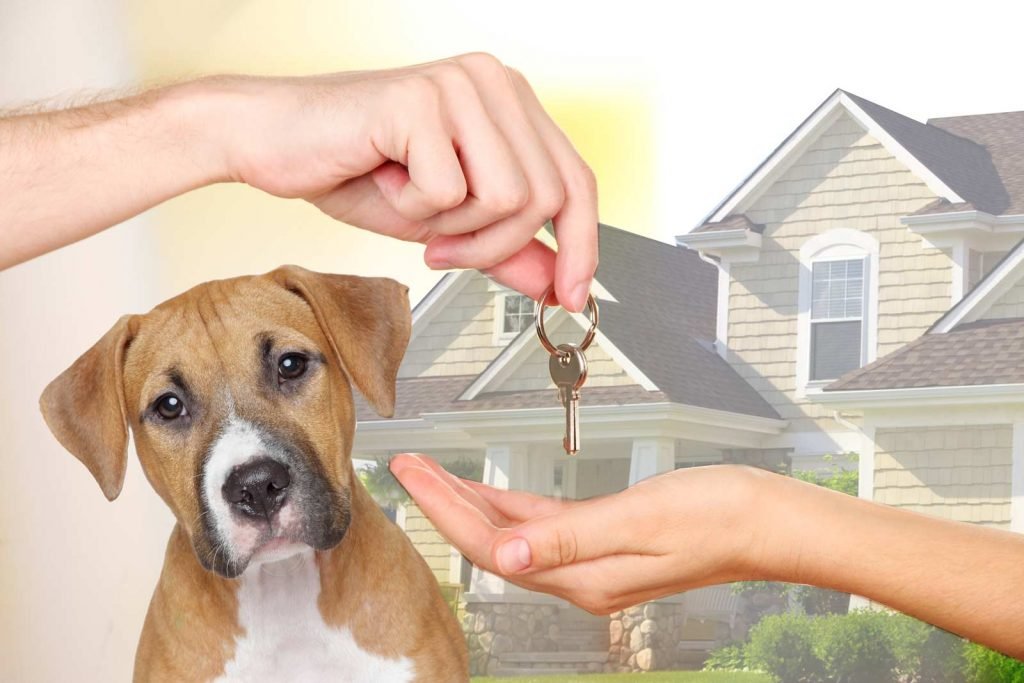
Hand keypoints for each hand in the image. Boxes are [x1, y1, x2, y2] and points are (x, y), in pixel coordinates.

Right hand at [201, 54, 597, 309]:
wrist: (272, 141)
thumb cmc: (355, 169)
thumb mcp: (446, 222)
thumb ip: (505, 246)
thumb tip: (556, 282)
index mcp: (509, 101)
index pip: (575, 180)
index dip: (582, 246)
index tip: (571, 295)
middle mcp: (493, 82)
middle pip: (546, 198)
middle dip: (494, 245)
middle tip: (443, 249)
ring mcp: (460, 85)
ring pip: (506, 198)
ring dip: (454, 228)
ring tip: (408, 205)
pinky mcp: (420, 100)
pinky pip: (447, 192)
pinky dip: (411, 208)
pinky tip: (384, 181)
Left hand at [389, 454, 762, 613]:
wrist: (766, 520)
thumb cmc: (717, 514)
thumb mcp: (641, 518)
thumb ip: (569, 538)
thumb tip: (505, 555)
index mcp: (584, 576)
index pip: (493, 546)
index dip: (446, 511)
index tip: (410, 477)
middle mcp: (581, 577)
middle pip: (493, 542)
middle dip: (445, 504)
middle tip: (405, 466)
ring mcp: (592, 562)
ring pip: (513, 534)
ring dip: (471, 503)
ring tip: (432, 474)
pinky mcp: (605, 541)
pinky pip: (542, 526)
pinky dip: (510, 507)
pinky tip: (490, 492)